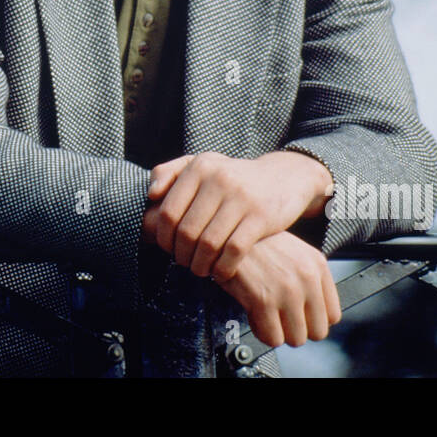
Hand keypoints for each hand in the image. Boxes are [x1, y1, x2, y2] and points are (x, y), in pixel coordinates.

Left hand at [143, 150, 331, 280]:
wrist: (285, 176)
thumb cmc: (234, 177)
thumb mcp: (204, 164)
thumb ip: (170, 172)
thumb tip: (151, 194)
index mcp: (200, 167)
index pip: (168, 212)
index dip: (163, 237)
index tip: (169, 249)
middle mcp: (219, 179)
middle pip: (186, 232)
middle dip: (181, 255)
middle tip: (185, 263)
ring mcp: (241, 198)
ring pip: (208, 244)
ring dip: (200, 265)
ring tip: (201, 269)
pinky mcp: (261, 217)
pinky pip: (233, 251)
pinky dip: (223, 268)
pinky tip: (221, 272)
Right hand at [214, 230, 341, 346]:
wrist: (230, 234)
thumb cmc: (258, 243)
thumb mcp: (295, 251)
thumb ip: (309, 277)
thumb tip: (314, 309)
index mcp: (317, 266)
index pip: (333, 315)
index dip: (314, 319)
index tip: (303, 317)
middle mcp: (306, 279)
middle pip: (317, 332)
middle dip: (298, 329)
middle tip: (284, 320)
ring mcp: (287, 291)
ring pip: (296, 339)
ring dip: (281, 332)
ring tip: (269, 317)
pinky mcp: (263, 300)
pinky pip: (273, 338)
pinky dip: (263, 333)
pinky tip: (256, 317)